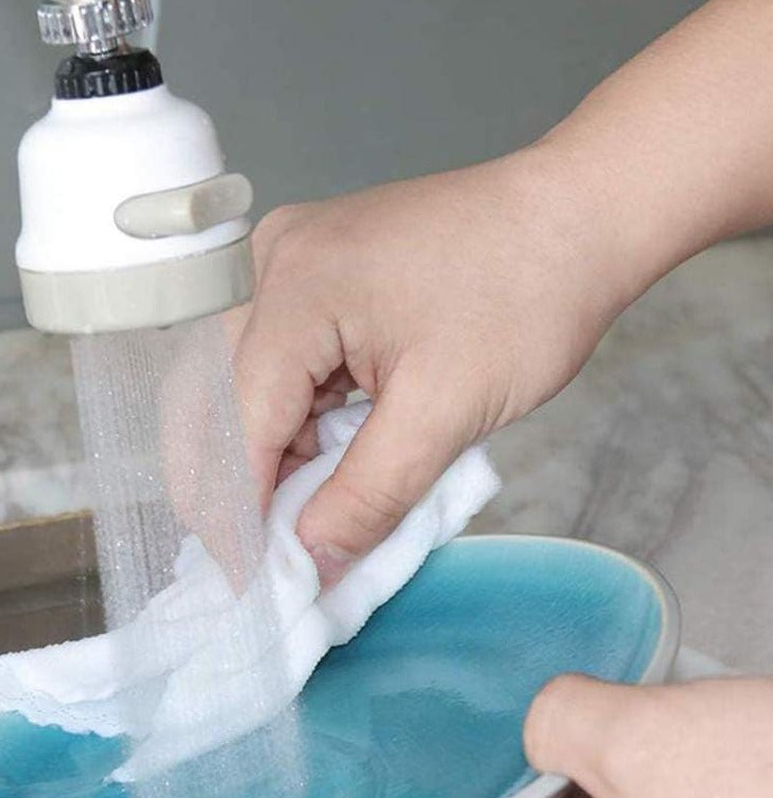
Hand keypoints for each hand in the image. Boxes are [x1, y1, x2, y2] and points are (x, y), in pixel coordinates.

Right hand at [234, 147, 635, 584]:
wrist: (578, 215)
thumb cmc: (527, 296)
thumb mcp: (446, 411)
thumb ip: (368, 495)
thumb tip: (310, 560)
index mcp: (295, 290)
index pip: (236, 419)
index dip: (235, 509)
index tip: (245, 582)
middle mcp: (270, 265)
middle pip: (219, 396)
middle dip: (234, 482)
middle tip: (257, 560)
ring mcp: (288, 261)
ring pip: (245, 382)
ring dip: (267, 453)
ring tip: (298, 518)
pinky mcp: (313, 272)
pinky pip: (280, 359)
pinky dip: (295, 419)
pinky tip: (321, 461)